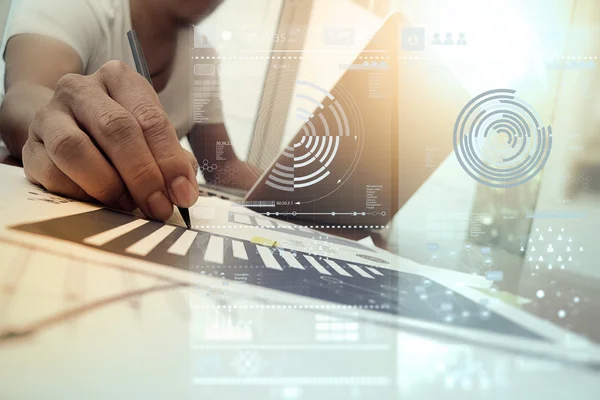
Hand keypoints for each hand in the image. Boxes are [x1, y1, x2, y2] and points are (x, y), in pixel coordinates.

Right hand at [22, 61, 198, 220]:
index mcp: (119, 79)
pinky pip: (52, 173)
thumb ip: (171, 159)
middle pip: (116, 130)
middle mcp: (81, 89)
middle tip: (159, 207)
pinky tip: (98, 201)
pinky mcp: (30, 145)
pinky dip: (80, 193)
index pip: (150, 118)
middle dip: (143, 175)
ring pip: (75, 149)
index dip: (170, 160)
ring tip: (127, 204)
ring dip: (108, 185)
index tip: (184, 194)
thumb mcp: (150, 136)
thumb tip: (183, 191)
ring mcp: (49, 115)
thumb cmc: (118, 134)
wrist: (65, 128)